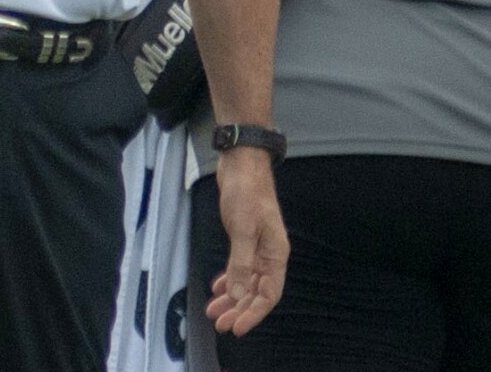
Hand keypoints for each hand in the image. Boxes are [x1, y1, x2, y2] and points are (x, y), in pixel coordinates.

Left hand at [206, 148, 288, 336]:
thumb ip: (240, 264)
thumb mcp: (242, 230)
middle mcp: (269, 254)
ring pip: (246, 281)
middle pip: (257, 291)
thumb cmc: (247, 192)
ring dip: (232, 297)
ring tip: (214, 310)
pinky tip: (219, 288)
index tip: (237, 327)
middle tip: (220, 323)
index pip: (269, 294)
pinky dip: (229, 279)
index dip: (254, 313)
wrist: (241, 163)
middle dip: (239, 309)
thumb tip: (238, 296)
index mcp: (276, 253)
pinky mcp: (244, 238)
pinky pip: (239, 267)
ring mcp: (257, 246)